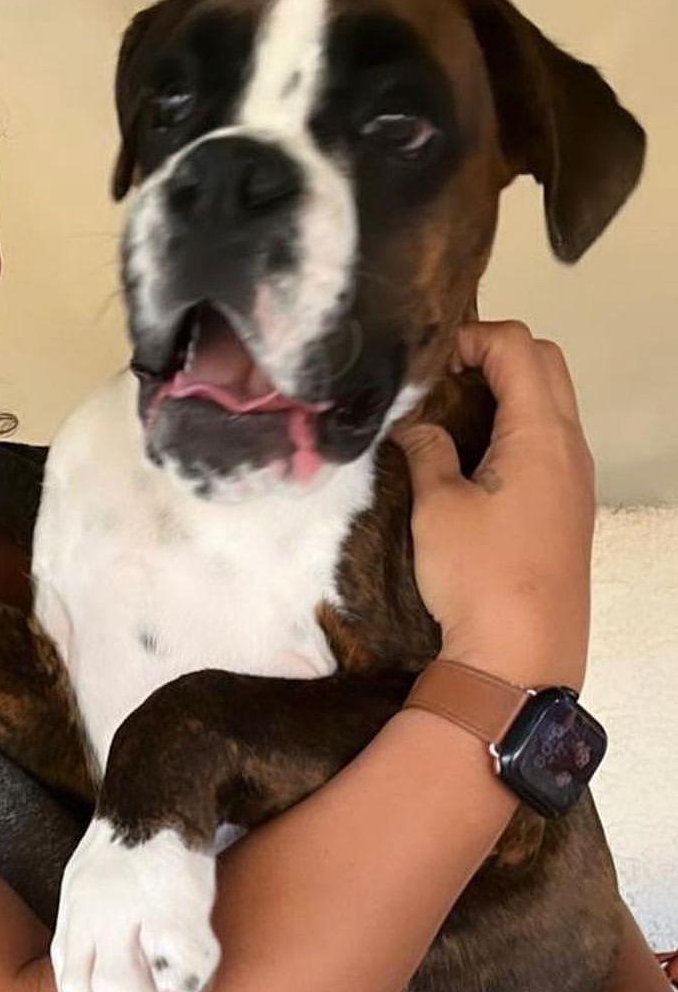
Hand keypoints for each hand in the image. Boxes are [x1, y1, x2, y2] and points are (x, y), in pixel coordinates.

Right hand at [392, 320, 594, 689]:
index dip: (471, 337)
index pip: (518, 348)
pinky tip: (474, 454)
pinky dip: (516, 424)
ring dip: (508, 389)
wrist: (522, 655)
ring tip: (452, 410)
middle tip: (442, 373)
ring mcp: (575, 478)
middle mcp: (570, 447)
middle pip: (546, 364)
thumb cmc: (480, 579)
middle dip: (494, 352)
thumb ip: (427, 451)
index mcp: (541, 435)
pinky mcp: (568, 507)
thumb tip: (416, 426)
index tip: (428, 359)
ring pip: (552, 402)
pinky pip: (550, 440)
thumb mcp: (437, 507)